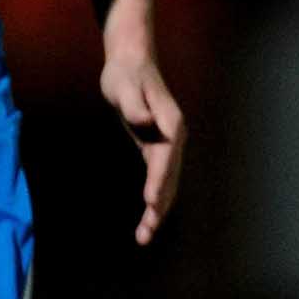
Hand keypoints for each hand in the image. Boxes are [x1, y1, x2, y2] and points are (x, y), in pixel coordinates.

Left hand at [100, 53, 183, 245]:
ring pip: (167, 183)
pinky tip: (147, 217)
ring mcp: (168, 144)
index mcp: (170, 122)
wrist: (131, 62)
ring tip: (143, 236)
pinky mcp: (157, 148)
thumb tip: (144, 120)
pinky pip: (159, 179)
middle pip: (170, 177)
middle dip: (159, 206)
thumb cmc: (126, 73)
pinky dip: (154, 199)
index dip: (159, 178)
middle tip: (146, 232)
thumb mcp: (124, 85)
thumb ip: (134, 104)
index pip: (166, 156)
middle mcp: (174, 136)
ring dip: (157, 210)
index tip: (150, 199)